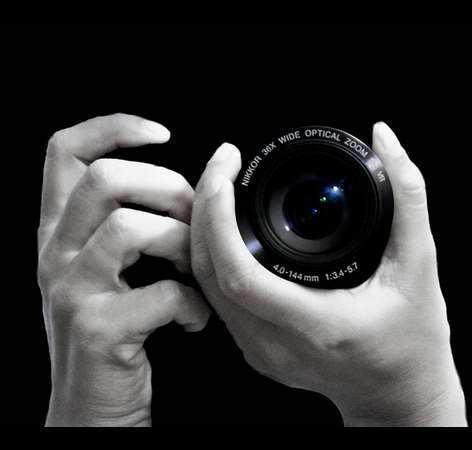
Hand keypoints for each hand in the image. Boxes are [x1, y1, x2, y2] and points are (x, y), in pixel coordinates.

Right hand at [38, 114, 210, 425]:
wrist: (91, 407)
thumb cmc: (112, 330)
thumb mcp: (105, 270)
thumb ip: (126, 226)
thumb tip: (187, 191)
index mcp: (60, 231)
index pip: (64, 151)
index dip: (111, 127)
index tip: (159, 133)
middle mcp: (55, 253)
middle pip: (103, 178)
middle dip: (167, 186)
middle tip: (194, 219)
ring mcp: (70, 290)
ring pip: (130, 227)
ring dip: (183, 244)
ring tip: (197, 272)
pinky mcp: (96, 329)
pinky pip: (162, 293)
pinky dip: (193, 304)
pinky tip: (194, 318)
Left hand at [191, 122, 465, 425]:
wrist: (400, 397)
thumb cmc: (414, 340)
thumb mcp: (421, 265)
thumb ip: (408, 198)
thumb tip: (385, 138)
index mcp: (313, 326)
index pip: (238, 271)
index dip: (218, 214)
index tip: (226, 169)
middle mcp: (275, 345)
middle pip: (209, 272)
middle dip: (204, 208)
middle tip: (222, 164)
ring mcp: (260, 353)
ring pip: (206, 285)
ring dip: (204, 230)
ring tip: (221, 186)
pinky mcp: (257, 351)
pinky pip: (218, 298)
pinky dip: (214, 255)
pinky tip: (227, 227)